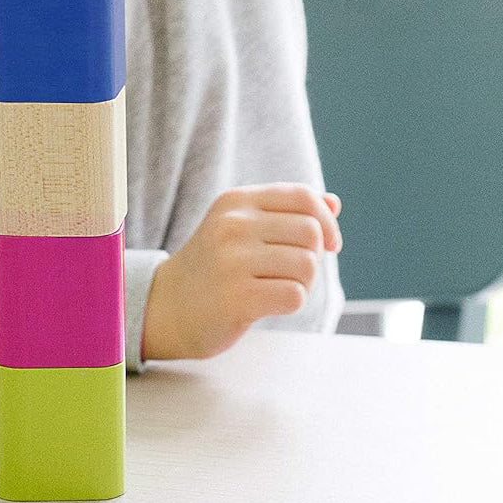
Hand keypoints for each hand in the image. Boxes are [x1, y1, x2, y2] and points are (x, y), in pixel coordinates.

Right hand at [141, 183, 343, 361]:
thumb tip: (333, 203)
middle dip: (313, 256)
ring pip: (307, 265)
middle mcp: (233, 224)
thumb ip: (287, 213)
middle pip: (311, 232)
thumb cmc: (215, 266)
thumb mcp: (243, 228)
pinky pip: (295, 295)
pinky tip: (269, 303)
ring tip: (277, 287)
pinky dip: (292, 302)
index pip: (302, 196)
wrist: (168, 306)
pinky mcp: (238, 297)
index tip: (331, 243)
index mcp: (237, 201)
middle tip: (291, 271)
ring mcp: (233, 260)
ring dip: (304, 282)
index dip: (326, 220)